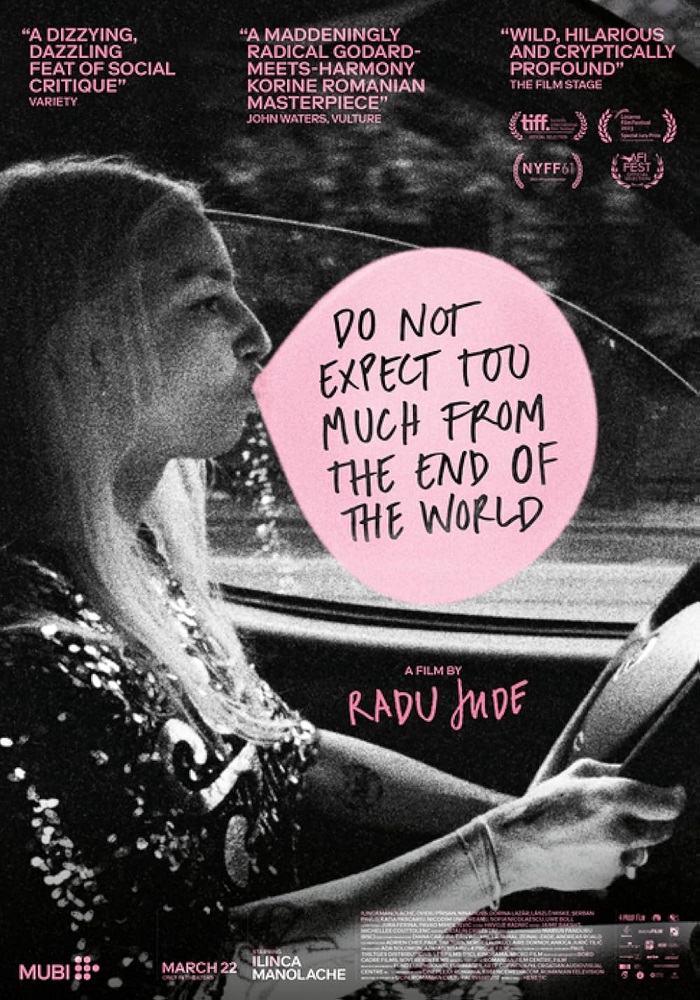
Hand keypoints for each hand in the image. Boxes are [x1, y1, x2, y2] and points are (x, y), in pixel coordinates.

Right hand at [485, 758, 684, 893]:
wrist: (518, 847)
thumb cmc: (543, 806)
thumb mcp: (575, 774)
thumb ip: (611, 771)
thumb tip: (635, 773)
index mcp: (614, 797)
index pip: (669, 804)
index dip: (675, 798)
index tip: (673, 794)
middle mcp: (620, 831)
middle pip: (663, 830)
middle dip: (656, 820)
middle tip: (638, 811)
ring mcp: (615, 859)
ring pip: (642, 849)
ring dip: (632, 840)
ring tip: (599, 830)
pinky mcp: (608, 878)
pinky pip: (622, 864)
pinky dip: (612, 855)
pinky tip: (586, 846)